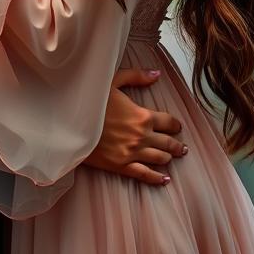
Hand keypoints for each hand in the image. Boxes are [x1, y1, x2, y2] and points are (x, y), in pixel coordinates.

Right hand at [83, 69, 187, 185]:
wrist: (71, 124)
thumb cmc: (91, 101)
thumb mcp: (112, 82)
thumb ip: (136, 76)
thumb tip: (156, 74)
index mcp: (142, 116)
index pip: (168, 122)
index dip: (175, 125)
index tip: (177, 127)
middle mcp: (142, 136)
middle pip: (167, 143)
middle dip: (177, 145)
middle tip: (182, 148)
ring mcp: (132, 153)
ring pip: (159, 159)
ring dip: (168, 158)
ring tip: (173, 157)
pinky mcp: (121, 166)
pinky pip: (144, 174)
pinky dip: (157, 178)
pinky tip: (164, 179)